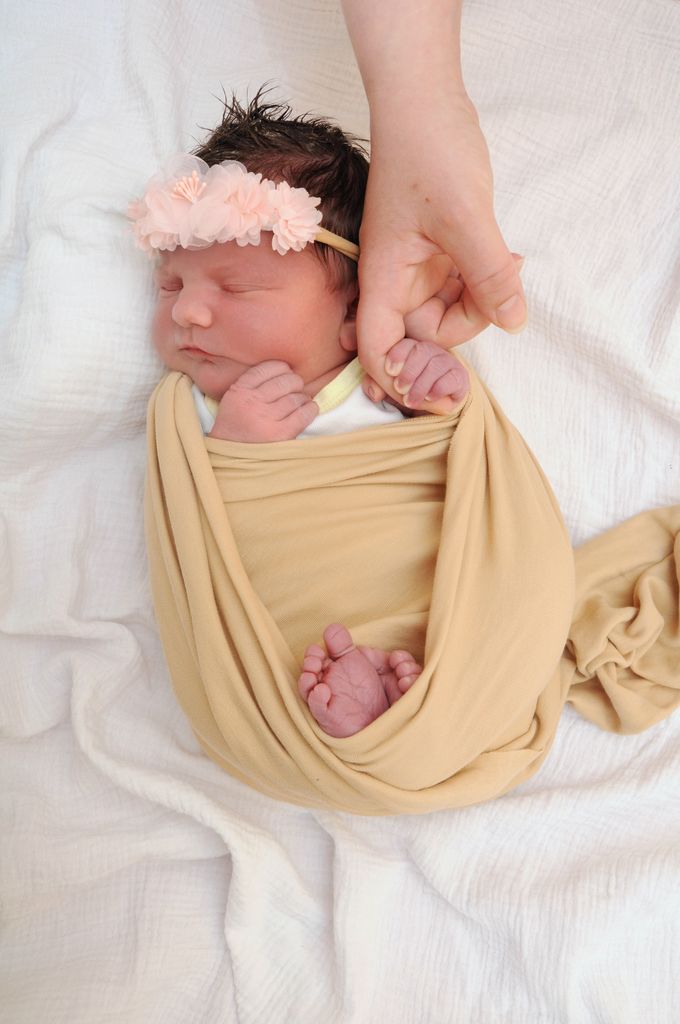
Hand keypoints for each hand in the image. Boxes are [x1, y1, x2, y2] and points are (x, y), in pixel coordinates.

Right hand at [208, 361, 317, 442]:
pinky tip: (310, 410)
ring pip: (296, 397)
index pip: (267, 368)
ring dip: (303, 398)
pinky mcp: (280, 434)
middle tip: (296, 388)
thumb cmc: (236, 428)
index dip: (282, 368)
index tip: (285, 373)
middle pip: (285, 381)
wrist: (232, 459)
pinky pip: (303, 414)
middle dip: (295, 382)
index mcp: (239, 391)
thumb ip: (252, 385)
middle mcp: (252, 403)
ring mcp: (266, 419)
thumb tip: (286, 371)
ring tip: (301, 402)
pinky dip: (310, 409)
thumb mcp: (233, 401)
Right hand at [355, 92, 526, 409]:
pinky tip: (507, 259)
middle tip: (499, 301)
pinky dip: (485, 283)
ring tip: (508, 265)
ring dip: (482, 303)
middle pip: (423, 336)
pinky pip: (462, 287)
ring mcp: (418, 267)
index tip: (439, 396)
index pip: (378, 348)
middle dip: (464, 328)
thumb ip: (489, 275)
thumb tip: (514, 323)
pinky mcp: (439, 253)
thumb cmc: (429, 151)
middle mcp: (395, 280)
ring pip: (448, 313)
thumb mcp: (466, 217)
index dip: (401, 380)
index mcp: (383, 278)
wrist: (426, 101)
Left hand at [363, 337, 468, 412]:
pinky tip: (429, 397)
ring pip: (437, 364)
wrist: (427, 411)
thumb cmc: (406, 394)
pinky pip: (452, 378)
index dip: (398, 354)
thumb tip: (374, 394)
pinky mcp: (460, 377)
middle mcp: (431, 351)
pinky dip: (438, 388)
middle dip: (409, 372)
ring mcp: (447, 362)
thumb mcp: (387, 389)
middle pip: (422, 351)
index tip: (389, 371)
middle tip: (399, 389)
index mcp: (412, 348)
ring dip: (421, 385)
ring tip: (410, 401)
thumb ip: (376, 385)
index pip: (407, 343)